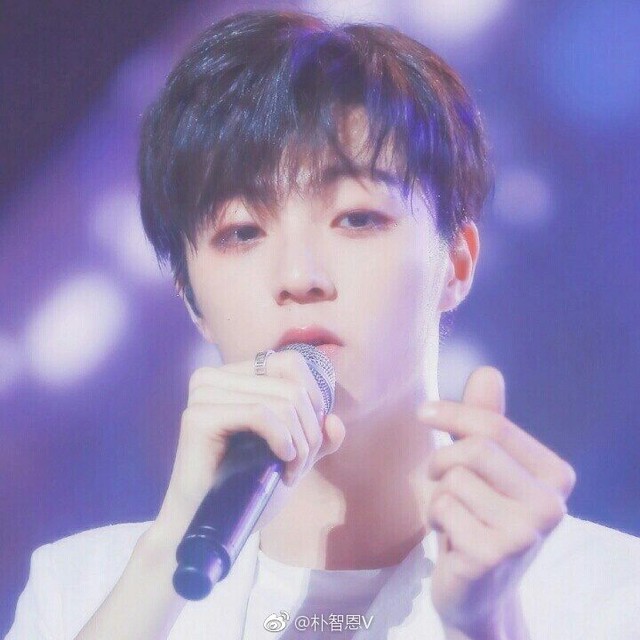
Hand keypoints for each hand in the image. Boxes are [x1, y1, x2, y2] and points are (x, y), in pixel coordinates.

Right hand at [153, 349, 345, 543]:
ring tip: (290, 472)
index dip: (314, 398)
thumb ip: (317, 436)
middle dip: (309, 430)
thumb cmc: (245, 491)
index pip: (291, 363)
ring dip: (300, 442)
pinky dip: (283, 440)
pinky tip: (282, 462)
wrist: (208, 527)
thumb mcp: (292, 456)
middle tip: (300, 466)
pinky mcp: (199, 416)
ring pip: (282, 401)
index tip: (311, 439)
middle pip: (292, 385)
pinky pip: (260, 413)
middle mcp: (214, 376)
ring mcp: (204, 394)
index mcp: (232, 376)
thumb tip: (335, 422)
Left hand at [418, 367, 575, 638]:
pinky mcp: (492, 554)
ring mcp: (524, 533)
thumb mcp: (487, 468)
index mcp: (554, 474)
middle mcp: (550, 504)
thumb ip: (487, 421)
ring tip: (455, 516)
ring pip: (453, 478)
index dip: (452, 413)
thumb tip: (487, 371)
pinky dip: (435, 518)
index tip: (425, 412)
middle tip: (443, 481)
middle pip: (474, 448)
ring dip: (439, 494)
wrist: (479, 590)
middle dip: (443, 460)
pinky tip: (451, 538)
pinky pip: (441, 507)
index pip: (494, 425)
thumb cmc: (481, 518)